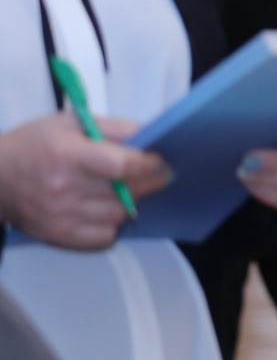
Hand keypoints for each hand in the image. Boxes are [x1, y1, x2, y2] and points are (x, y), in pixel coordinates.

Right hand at [0, 113, 167, 248]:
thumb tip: (152, 137)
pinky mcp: (59, 235)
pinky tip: (102, 208)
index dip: (149, 164)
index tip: (160, 161)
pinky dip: (111, 224)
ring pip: (119, 215)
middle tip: (151, 174)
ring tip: (118, 189)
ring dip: (128, 202)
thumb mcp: (72, 122)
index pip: (123, 165)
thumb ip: (116, 128)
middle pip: (126, 192)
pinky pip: (104, 237)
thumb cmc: (33, 145)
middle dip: (146, 182)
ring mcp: (61, 215)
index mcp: (68, 154)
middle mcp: (64, 187)